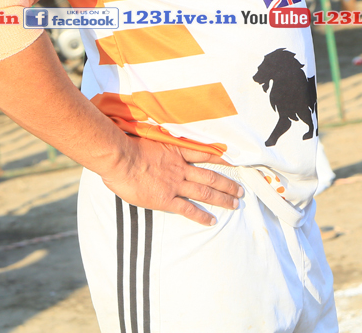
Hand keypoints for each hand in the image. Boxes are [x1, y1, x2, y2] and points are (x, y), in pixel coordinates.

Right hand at [101, 136, 244, 226]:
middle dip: (227, 184)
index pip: (204, 155)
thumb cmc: (128, 147)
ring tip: (235, 204)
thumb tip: (158, 146)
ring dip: (222, 198)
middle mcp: (180, 168)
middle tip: (241, 191)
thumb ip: (159, 146)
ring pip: (205, 192)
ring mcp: (175, 184)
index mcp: (176, 153)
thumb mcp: (148, 140)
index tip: (233, 163)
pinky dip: (201, 215)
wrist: (121, 159)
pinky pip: (188, 209)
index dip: (220, 159)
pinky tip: (212, 221)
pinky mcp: (166, 199)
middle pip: (210, 176)